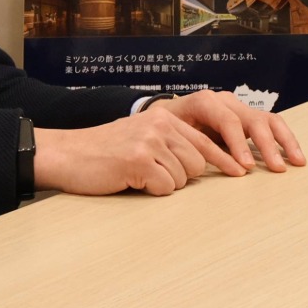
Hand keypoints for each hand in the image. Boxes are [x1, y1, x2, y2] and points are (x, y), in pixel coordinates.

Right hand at [33, 110, 243, 196]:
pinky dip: (152, 191)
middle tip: (154, 176)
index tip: (240, 171)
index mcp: (164, 117)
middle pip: (198, 162)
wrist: (67, 154)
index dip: (224, 158)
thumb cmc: (104, 152)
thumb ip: (169, 141)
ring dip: (163, 184)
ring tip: (138, 176)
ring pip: (182, 177)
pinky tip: (132, 182)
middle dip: (181, 176)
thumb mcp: (140, 136)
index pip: (204, 140)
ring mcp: (150, 141)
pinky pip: (165, 187)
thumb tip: (202, 162)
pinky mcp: (139, 160)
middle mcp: (160, 124)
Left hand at [149, 89, 306, 172]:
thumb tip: (208, 166)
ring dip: (284, 141)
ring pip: (269, 119)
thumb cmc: (166, 127)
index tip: (247, 167)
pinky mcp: (248, 118)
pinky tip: (294, 156)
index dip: (239, 144)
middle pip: (253, 119)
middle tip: (276, 168)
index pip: (228, 121)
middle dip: (267, 145)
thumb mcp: (172, 134)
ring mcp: (239, 108)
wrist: (163, 116)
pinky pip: (271, 125)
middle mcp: (226, 101)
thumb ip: (190, 146)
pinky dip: (284, 140)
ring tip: (297, 161)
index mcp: (205, 102)